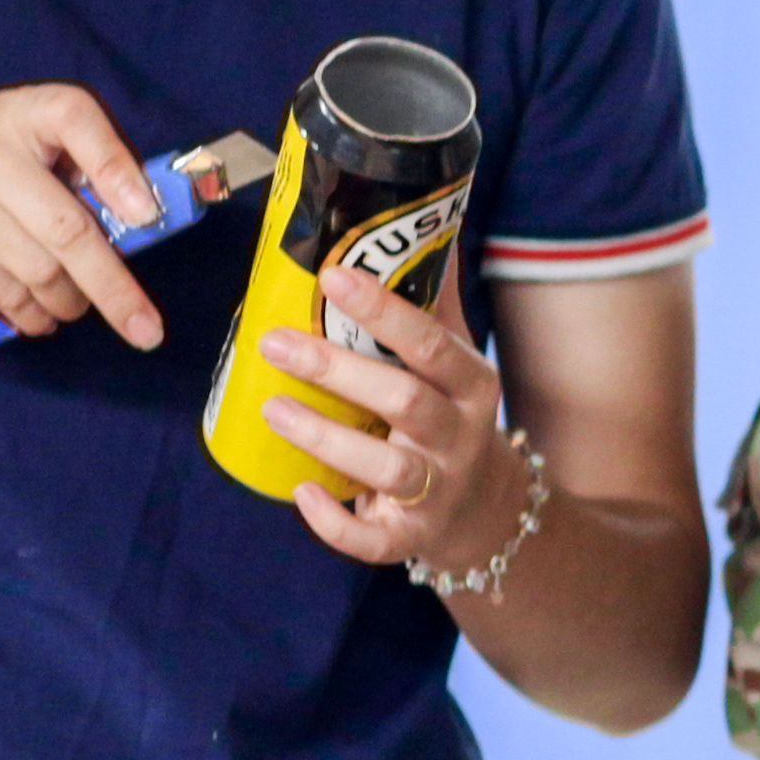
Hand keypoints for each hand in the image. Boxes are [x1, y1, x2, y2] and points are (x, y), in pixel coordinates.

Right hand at [0, 84, 167, 347]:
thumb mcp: (24, 140)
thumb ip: (79, 167)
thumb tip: (142, 223)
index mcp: (24, 110)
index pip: (75, 119)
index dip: (117, 171)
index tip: (147, 218)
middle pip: (65, 229)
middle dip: (112, 288)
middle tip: (144, 329)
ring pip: (35, 271)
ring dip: (68, 303)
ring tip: (75, 306)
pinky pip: (0, 290)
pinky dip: (30, 313)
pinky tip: (39, 315)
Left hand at [255, 274, 520, 574]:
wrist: (487, 510)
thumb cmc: (452, 415)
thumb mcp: (455, 361)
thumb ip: (433, 302)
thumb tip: (423, 219)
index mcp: (470, 385)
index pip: (430, 342)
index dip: (382, 309)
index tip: (332, 274)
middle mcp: (459, 436)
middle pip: (404, 400)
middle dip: (336, 370)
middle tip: (273, 342)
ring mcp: (437, 489)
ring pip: (386, 467)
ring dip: (326, 439)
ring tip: (272, 409)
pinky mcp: (412, 536)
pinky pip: (375, 539)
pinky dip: (336, 523)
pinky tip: (301, 494)